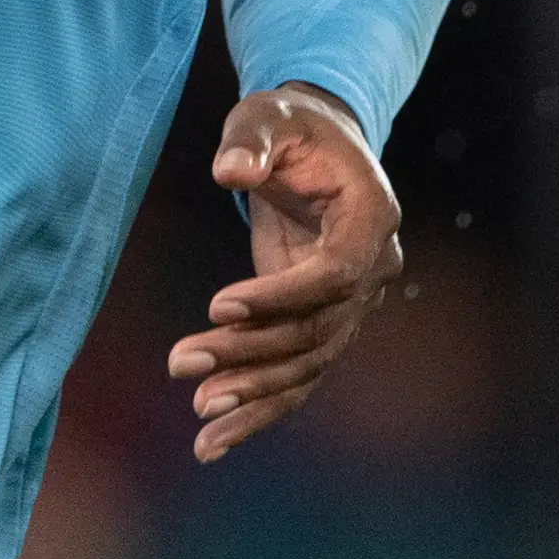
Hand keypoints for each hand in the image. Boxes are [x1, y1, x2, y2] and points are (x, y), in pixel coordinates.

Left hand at [166, 82, 401, 463]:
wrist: (316, 147)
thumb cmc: (292, 127)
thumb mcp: (269, 115)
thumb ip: (252, 138)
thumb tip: (230, 169)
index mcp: (372, 218)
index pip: (334, 275)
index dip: (280, 296)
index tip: (217, 305)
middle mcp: (375, 269)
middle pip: (316, 329)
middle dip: (249, 352)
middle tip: (183, 363)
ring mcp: (354, 305)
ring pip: (307, 364)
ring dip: (252, 394)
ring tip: (199, 417)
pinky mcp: (324, 325)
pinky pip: (296, 376)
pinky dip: (258, 410)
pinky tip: (213, 443)